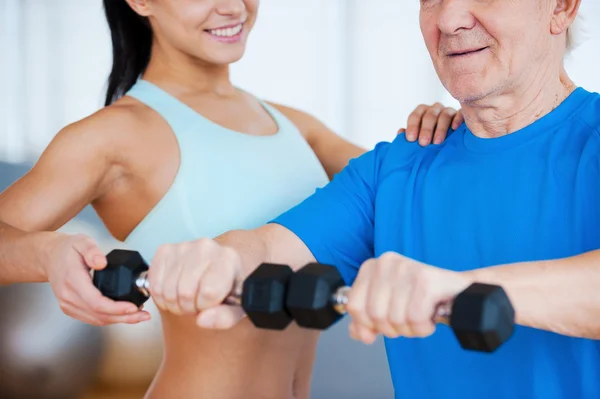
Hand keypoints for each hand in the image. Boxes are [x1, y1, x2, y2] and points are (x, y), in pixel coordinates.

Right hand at [42, 232, 149, 324]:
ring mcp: (68, 304)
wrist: (49, 257)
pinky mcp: (71, 308)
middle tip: (143, 315)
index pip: (96, 302)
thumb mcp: (81, 242)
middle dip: (124, 317)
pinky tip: (124, 315)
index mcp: (72, 280)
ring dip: (119, 320)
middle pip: (99, 314)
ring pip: (96, 319)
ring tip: (139, 316)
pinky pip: (92, 318)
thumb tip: (102, 262)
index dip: (116, 308)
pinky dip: (110, 319)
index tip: (133, 307)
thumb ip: (92, 250)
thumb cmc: (67, 249)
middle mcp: (68, 296)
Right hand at [148, 238, 245, 328]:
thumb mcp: (239, 307)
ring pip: (167, 291)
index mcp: (228, 258)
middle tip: (196, 303)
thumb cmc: (230, 286)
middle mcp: (205, 247)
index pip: (209, 293)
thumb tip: (202, 320)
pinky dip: (161, 295)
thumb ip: (225, 317)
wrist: (221, 264)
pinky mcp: (165, 249)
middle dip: (189, 308)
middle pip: (185, 293)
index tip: (210, 303)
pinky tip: (174, 291)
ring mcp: (183, 246)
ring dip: (174, 303)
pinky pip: (154, 284)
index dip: (206, 306)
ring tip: (186, 298)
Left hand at [345, 252, 471, 343]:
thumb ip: (367, 320)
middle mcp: (386, 263)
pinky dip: (423, 327)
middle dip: (392, 328)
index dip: (367, 324)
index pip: (353, 305)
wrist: (460, 289)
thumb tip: (357, 333)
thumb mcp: (388, 306)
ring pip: (394, 319)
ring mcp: (406, 269)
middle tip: (408, 320)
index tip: (382, 325)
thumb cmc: (423, 296)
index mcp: (372, 266)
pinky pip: (415, 319)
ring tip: (421, 316)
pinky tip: (430, 317)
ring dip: (411, 328)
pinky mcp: (426, 281)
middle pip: (374, 316)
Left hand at [398, 103, 463, 145]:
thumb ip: (409, 136)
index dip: (412, 126)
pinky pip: (461, 114)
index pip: (416, 115)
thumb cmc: (430, 143)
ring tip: (437, 142)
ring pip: (444, 115)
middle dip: (425, 129)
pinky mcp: (463, 115)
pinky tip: (454, 129)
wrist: (450, 146)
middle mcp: (435, 110)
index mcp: (423, 113)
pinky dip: (457, 120)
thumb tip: (400, 132)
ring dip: (440, 129)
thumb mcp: (419, 140)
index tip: (411, 139)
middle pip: (430, 115)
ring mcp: (450, 112)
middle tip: (423, 143)